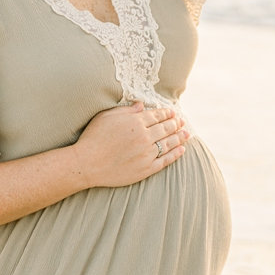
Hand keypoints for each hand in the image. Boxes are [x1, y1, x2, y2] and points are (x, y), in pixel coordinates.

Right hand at [75, 102, 189, 187]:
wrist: (87, 164)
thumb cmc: (93, 138)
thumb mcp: (106, 116)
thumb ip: (126, 110)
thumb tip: (142, 105)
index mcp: (136, 122)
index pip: (157, 116)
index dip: (167, 113)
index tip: (173, 112)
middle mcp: (144, 136)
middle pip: (166, 128)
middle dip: (176, 123)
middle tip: (182, 121)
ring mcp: (147, 153)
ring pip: (169, 143)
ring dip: (180, 137)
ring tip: (187, 133)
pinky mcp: (146, 169)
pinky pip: (165, 160)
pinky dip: (175, 154)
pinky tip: (182, 149)